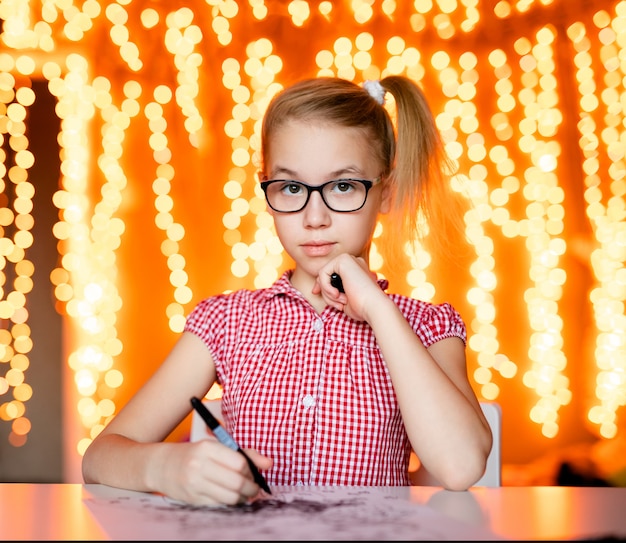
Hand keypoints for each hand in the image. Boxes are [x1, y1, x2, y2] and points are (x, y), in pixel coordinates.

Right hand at [156, 440, 272, 505]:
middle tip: (255, 489)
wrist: (161, 466)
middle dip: (252, 488)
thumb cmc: (195, 454)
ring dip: (243, 498)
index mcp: (207, 448)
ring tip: (245, 495)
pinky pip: (219, 505)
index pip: (239, 462)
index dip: (252, 470)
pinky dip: (230, 504)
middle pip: (237, 482)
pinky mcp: (192, 500)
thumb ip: (244, 454)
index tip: (255, 474)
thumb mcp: (216, 447)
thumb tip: (269, 464)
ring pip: (230, 497)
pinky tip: (231, 498)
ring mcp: (194, 484)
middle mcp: (199, 466)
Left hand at [312, 255, 386, 321]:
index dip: (322, 284)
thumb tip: (317, 286)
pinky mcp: (343, 259)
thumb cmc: (361, 307)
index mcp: (355, 270)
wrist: (373, 306)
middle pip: (326, 274)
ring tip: (341, 301)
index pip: (332, 274)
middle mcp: (353, 261)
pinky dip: (326, 287)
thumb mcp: (343, 298)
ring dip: (327, 293)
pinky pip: (323, 273)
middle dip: (325, 291)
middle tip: (338, 304)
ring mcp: (349, 259)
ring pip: (323, 274)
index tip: (316, 293)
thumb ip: (332, 291)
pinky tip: (337, 294)